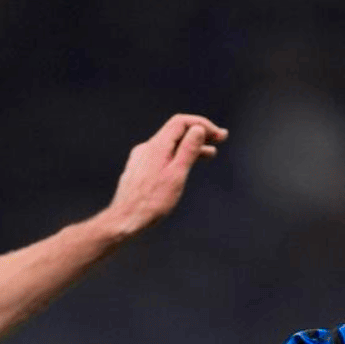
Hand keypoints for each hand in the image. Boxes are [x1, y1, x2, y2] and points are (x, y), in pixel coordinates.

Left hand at [103, 114, 227, 234]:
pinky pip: (162, 156)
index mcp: (157, 146)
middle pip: (176, 132)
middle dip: (199, 134)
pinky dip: (177, 156)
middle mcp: (147, 148)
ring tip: (211, 153)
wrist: (124, 221)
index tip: (219, 135)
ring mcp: (141, 158)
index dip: (202, 124)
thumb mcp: (176, 175)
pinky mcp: (139, 169)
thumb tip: (198, 129)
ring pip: (169, 145)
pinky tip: (184, 166)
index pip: (181, 122)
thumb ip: (188, 151)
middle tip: (221, 139)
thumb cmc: (152, 202)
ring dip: (190, 147)